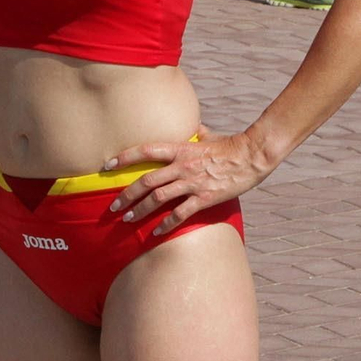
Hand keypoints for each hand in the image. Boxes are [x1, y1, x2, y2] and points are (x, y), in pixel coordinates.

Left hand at [106, 126, 273, 235]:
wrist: (253, 156)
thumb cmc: (232, 145)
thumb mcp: (211, 136)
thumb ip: (198, 134)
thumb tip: (194, 128)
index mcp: (182, 149)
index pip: (146, 150)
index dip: (124, 157)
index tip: (108, 165)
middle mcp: (183, 166)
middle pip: (146, 180)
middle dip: (126, 194)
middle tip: (113, 205)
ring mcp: (193, 182)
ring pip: (158, 198)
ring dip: (139, 210)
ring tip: (127, 220)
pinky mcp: (205, 198)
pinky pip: (180, 214)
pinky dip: (166, 224)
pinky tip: (156, 232)